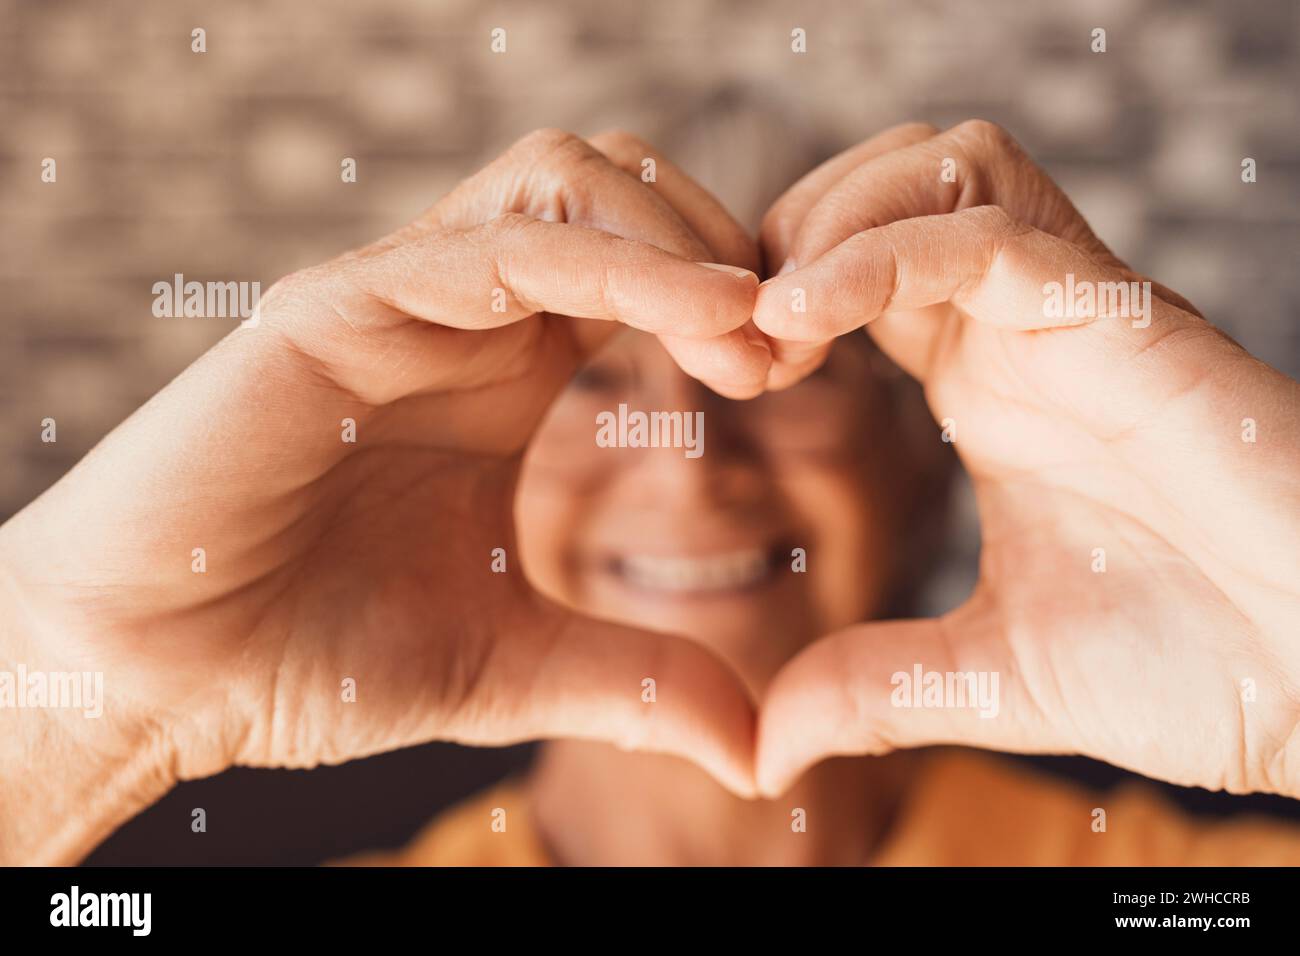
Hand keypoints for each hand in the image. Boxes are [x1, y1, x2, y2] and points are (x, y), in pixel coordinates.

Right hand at [0, 128, 765, 861]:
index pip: (644, 268)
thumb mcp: (514, 667)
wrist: (161, 679)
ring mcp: (400, 298)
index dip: (733, 302)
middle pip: (620, 190)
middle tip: (779, 342)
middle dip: (722, 245)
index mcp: (507, 372)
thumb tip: (757, 749)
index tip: (790, 373)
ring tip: (744, 329)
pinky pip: (501, 242)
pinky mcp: (340, 307)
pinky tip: (698, 317)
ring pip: (568, 179)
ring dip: (680, 234)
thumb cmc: (315, 658)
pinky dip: (616, 262)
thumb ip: (634, 684)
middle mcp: (462, 317)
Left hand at [753, 120, 1299, 798]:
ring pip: (942, 169)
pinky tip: (801, 313)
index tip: (718, 369)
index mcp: (989, 385)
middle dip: (787, 231)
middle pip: (889, 184)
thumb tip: (766, 748)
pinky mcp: (1124, 326)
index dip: (773, 295)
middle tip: (731, 330)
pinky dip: (880, 254)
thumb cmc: (1196, 667)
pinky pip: (989, 236)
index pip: (861, 269)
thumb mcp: (989, 676)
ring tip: (770, 319)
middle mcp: (1025, 332)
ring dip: (830, 218)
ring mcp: (1076, 318)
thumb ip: (873, 688)